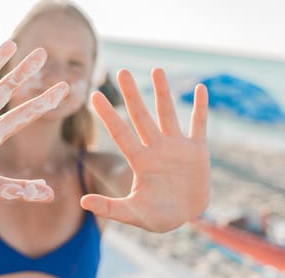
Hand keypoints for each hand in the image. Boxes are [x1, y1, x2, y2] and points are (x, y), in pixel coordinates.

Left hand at [81, 69, 208, 231]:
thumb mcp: (134, 214)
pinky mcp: (197, 150)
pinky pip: (199, 124)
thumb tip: (82, 202)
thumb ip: (110, 208)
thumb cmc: (158, 215)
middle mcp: (155, 147)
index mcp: (140, 160)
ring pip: (167, 113)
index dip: (108, 115)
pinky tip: (201, 88)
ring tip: (156, 69)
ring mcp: (176, 146)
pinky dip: (201, 107)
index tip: (94, 96)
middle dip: (132, 94)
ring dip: (163, 92)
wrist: (186, 216)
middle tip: (121, 71)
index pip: (120, 133)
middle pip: (141, 116)